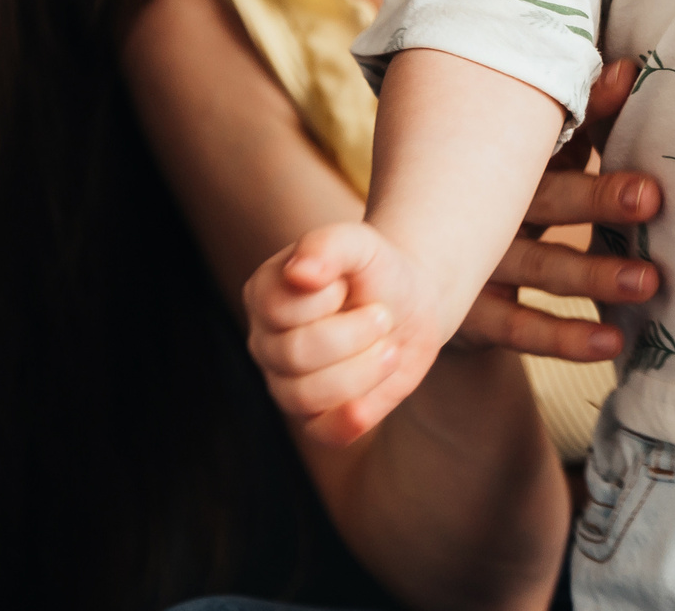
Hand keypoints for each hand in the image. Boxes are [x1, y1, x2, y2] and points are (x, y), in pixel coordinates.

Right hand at [244, 219, 450, 446]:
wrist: (410, 304)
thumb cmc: (376, 270)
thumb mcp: (360, 243)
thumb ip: (328, 246)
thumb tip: (297, 272)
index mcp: (264, 295)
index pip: (279, 310)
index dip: (327, 298)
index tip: (349, 283)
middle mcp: (267, 342)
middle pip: (294, 355)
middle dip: (353, 335)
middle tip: (383, 316)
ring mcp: (287, 382)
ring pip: (304, 396)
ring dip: (361, 371)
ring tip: (389, 347)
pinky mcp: (317, 416)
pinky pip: (321, 432)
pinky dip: (345, 422)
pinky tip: (366, 407)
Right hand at [455, 57, 662, 358]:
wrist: (426, 273)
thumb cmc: (512, 197)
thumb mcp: (542, 156)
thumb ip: (586, 117)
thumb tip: (628, 69)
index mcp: (509, 161)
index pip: (554, 142)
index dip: (592, 122)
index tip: (638, 121)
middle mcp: (490, 208)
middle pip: (548, 200)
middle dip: (600, 199)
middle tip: (652, 197)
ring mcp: (477, 262)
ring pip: (542, 267)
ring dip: (596, 275)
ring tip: (649, 281)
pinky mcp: (473, 313)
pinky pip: (519, 327)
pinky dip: (564, 338)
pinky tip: (611, 342)